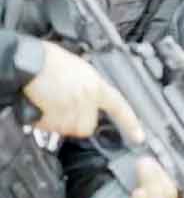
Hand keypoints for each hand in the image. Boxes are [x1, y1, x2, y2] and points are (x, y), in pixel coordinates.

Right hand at [23, 41, 143, 142]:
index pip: (120, 107)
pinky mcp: (56, 117)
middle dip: (74, 121)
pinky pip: (50, 128)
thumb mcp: (81, 69)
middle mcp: (88, 100)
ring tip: (49, 101)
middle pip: (86, 126)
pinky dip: (43, 121)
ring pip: (67, 128)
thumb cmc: (50, 61)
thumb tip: (90, 100)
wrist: (29, 61)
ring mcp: (73, 110)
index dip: (130, 123)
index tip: (139, 137)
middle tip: (60, 104)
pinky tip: (40, 105)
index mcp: (97, 86)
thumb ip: (90, 88)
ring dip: (57, 121)